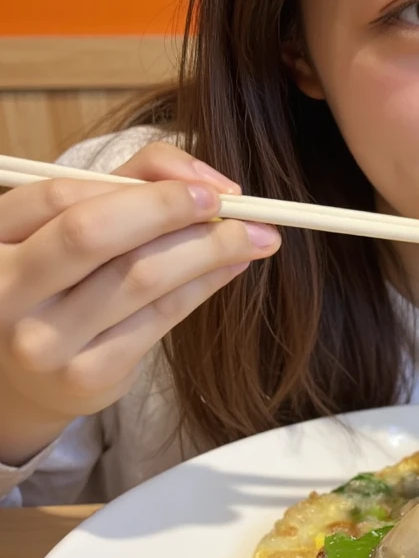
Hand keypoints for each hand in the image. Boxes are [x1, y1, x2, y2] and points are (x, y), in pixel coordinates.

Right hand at [0, 141, 280, 464]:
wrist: (25, 378)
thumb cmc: (58, 285)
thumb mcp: (71, 228)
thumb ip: (126, 185)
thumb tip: (205, 179)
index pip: (62, 196)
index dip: (141, 186)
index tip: (205, 185)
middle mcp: (4, 291)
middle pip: (94, 233)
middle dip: (172, 209)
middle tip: (233, 204)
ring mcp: (42, 341)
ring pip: (139, 278)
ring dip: (209, 249)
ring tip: (255, 236)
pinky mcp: (86, 376)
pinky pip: (160, 318)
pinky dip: (205, 285)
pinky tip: (231, 268)